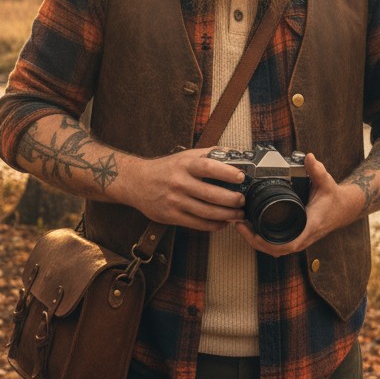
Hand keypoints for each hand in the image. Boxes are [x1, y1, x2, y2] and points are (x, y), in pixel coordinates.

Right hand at [115, 147, 248, 231]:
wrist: (137, 182)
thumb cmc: (166, 168)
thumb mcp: (185, 156)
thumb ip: (209, 154)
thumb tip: (234, 154)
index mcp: (184, 165)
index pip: (208, 167)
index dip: (227, 173)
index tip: (241, 177)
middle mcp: (180, 182)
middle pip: (211, 194)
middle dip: (232, 200)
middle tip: (243, 201)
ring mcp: (175, 201)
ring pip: (207, 212)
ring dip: (227, 215)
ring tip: (238, 214)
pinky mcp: (171, 216)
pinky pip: (198, 224)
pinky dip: (214, 225)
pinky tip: (223, 222)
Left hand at [233, 153, 365, 257]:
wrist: (344, 208)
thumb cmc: (333, 197)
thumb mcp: (326, 182)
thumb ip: (317, 170)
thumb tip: (309, 157)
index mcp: (309, 226)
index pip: (286, 244)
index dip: (266, 242)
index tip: (251, 230)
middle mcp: (303, 237)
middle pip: (274, 251)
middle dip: (254, 241)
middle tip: (239, 224)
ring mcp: (300, 239)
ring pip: (274, 251)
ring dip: (256, 242)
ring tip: (242, 226)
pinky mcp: (297, 237)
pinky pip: (277, 246)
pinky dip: (264, 241)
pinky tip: (253, 230)